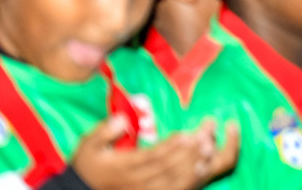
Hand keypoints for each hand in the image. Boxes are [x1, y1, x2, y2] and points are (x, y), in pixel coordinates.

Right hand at [71, 116, 239, 189]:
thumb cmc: (91, 165)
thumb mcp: (89, 147)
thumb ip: (104, 132)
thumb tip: (121, 119)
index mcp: (125, 168)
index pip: (152, 158)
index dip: (171, 147)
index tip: (187, 133)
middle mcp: (141, 183)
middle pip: (171, 168)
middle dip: (193, 149)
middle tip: (209, 129)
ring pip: (181, 180)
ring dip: (200, 161)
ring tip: (212, 141)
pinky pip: (185, 188)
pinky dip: (199, 176)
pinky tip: (210, 161)